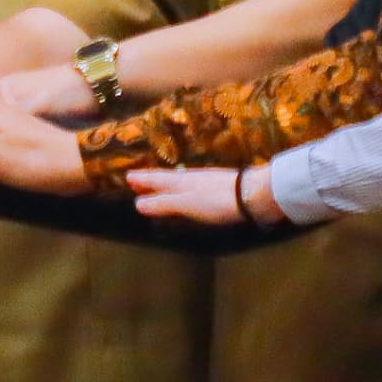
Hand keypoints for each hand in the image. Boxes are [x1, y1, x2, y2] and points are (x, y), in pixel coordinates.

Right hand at [126, 161, 278, 225]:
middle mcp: (193, 178)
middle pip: (168, 178)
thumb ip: (164, 204)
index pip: (158, 180)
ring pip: (180, 180)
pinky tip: (189, 190)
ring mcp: (207, 182)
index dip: (144, 180)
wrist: (254, 195)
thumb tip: (138, 204)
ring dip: (166, 183)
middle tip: (136, 178)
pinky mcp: (220, 188)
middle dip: (152, 179)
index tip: (128, 177)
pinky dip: (182, 187)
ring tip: (158, 183)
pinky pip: (193, 186)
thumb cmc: (217, 200)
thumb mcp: (186, 204)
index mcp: (182, 182)